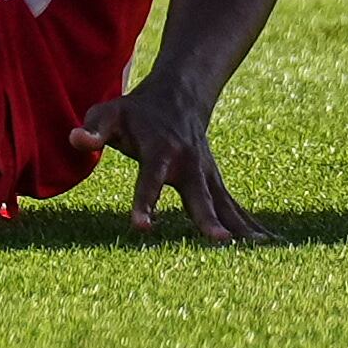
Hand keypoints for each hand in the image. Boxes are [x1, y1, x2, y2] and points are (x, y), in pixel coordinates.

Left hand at [71, 76, 273, 244]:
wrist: (179, 95)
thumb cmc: (136, 111)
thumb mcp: (109, 113)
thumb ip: (93, 128)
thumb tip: (76, 139)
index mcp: (160, 151)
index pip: (149, 181)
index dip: (144, 203)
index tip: (142, 226)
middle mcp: (188, 165)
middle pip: (198, 196)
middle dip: (208, 219)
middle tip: (220, 242)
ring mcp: (206, 174)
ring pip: (225, 204)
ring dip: (242, 226)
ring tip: (263, 252)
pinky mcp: (215, 182)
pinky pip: (235, 207)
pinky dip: (253, 226)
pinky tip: (271, 247)